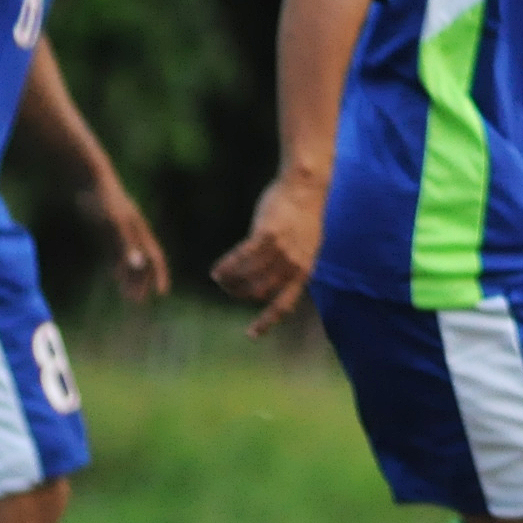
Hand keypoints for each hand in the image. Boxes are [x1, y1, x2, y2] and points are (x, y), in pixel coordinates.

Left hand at [82, 179, 171, 303]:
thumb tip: (137, 265)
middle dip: (142, 281)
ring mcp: (120, 230)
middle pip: (142, 261)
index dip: (159, 275)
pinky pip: (116, 252)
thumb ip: (125, 244)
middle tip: (138, 301)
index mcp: (139, 230)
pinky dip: (118, 265)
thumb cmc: (102, 199)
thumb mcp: (113, 223)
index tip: (161, 293)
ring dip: (130, 276)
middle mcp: (133, 232)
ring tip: (127, 295)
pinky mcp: (106, 228)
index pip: (154, 257)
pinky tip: (115, 276)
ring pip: (129, 258)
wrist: (89, 176)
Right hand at [210, 175, 325, 335]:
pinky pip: (241, 258)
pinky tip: (216, 271)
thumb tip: (273, 283)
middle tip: (227, 288)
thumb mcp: (305, 246)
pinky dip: (226, 267)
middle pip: (259, 292)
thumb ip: (292, 265)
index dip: (266, 322)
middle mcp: (293, 265)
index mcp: (304, 272)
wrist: (305, 188)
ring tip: (219, 279)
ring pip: (248, 277)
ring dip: (229, 282)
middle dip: (240, 294)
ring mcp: (281, 250)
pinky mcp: (267, 235)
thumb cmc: (302, 216)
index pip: (284, 305)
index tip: (250, 334)